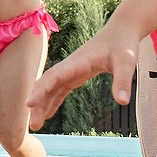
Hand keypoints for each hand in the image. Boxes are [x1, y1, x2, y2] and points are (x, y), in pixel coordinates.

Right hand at [27, 22, 143, 124]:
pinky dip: (52, 101)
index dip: (41, 89)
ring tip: (36, 125)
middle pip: (47, 84)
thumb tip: (123, 102)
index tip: (29, 103)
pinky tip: (47, 114)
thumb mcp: (127, 62)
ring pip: (51, 88)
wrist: (121, 30)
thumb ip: (123, 81)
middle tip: (34, 126)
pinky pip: (60, 89)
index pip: (54, 76)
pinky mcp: (76, 74)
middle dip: (38, 103)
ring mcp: (72, 70)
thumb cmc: (124, 44)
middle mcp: (70, 66)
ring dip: (42, 104)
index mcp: (78, 62)